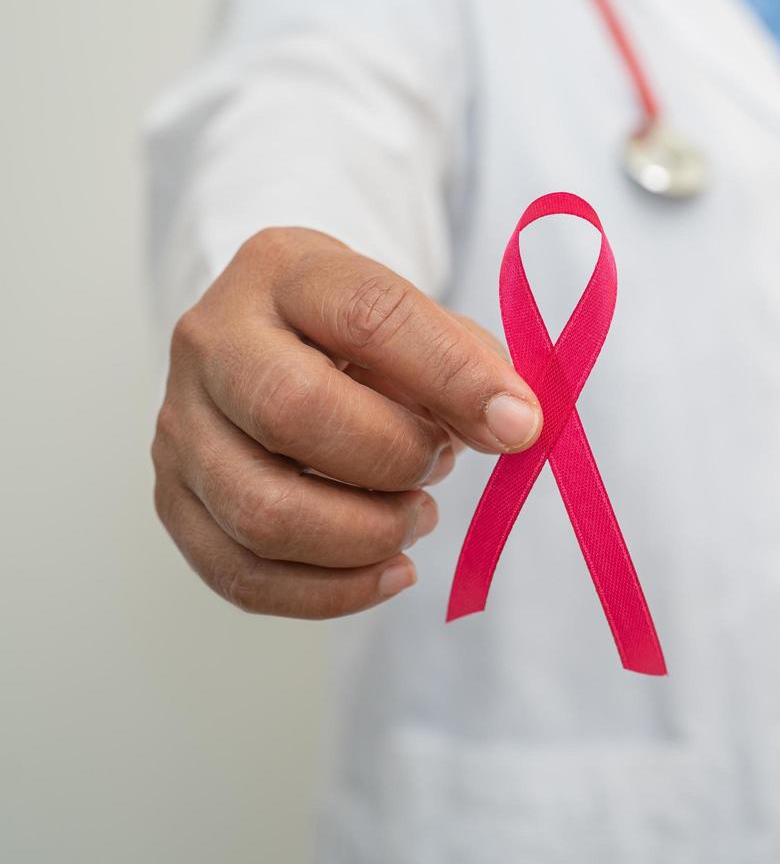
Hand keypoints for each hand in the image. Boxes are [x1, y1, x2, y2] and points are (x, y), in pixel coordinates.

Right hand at [151, 227, 541, 618]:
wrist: (276, 344)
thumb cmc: (361, 335)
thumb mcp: (421, 319)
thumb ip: (470, 362)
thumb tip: (511, 426)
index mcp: (284, 271)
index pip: (368, 314)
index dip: (452, 375)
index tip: (518, 425)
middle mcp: (212, 341)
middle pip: (292, 411)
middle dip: (394, 457)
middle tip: (441, 464)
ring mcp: (180, 426)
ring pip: (262, 511)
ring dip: (365, 535)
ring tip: (417, 517)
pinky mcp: (175, 501)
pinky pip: (242, 575)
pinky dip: (332, 592)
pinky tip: (389, 571)